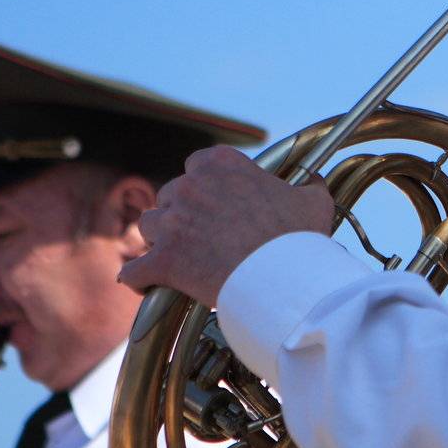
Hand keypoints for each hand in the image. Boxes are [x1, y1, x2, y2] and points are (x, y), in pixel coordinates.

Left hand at [119, 146, 336, 306]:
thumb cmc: (298, 239)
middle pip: (170, 195)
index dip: (204, 185)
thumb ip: (308, 184)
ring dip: (160, 241)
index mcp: (222, 164)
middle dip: (181, 213)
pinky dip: (141, 278)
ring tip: (180, 258)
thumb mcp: (313, 201)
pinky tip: (148, 283)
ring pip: (149, 226)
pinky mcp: (163, 259)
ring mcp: (172, 222)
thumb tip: (312, 179)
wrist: (284, 279)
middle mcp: (191, 186)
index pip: (197, 164)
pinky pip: (135, 269)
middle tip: (202, 235)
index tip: (215, 203)